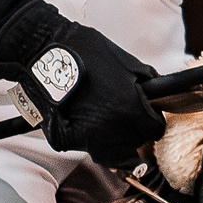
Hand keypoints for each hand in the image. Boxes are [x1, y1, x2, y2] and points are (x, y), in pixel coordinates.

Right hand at [0, 0, 167, 168]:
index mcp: (131, 111)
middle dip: (133, 129)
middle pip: (135, 143)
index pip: (155, 130)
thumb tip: (159, 94)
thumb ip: (148, 82)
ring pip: (113, 153)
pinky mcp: (66, 140)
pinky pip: (86, 148)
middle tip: (120, 111)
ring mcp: (88, 139)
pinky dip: (88, 138)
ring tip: (103, 116)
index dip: (151, 120)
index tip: (145, 114)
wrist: (43, 50)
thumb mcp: (127, 62)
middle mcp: (113, 131)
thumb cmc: (84, 51)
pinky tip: (85, 120)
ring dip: (114, 140)